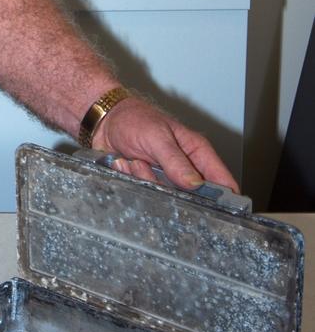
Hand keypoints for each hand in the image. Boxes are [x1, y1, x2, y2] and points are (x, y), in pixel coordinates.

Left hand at [91, 95, 239, 191]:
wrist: (104, 121)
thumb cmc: (134, 118)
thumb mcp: (156, 136)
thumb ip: (175, 161)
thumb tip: (195, 184)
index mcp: (196, 152)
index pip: (222, 180)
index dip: (227, 198)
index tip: (222, 212)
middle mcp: (184, 168)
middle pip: (192, 197)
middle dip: (170, 188)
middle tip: (150, 167)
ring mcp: (165, 178)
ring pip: (165, 197)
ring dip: (145, 179)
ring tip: (135, 159)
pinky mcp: (148, 183)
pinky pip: (145, 194)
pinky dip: (132, 180)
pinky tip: (126, 163)